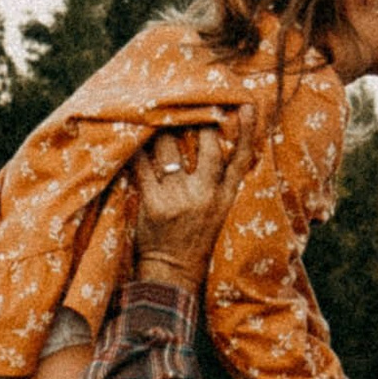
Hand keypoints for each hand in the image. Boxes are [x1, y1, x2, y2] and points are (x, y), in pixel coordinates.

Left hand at [130, 120, 253, 292]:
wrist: (172, 273)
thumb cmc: (193, 239)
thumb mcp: (216, 212)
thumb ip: (216, 183)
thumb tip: (209, 145)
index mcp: (225, 196)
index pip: (241, 158)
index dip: (246, 130)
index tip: (246, 105)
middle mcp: (206, 194)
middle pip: (207, 145)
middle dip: (196, 121)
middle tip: (184, 105)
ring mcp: (179, 197)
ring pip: (170, 149)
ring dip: (161, 131)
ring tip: (153, 118)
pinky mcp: (154, 203)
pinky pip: (143, 165)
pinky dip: (136, 151)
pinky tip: (131, 139)